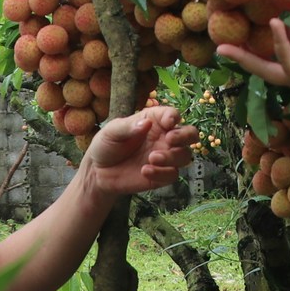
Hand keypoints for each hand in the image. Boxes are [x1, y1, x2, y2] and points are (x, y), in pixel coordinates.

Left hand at [81, 106, 198, 198]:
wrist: (99, 172)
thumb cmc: (106, 145)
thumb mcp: (111, 131)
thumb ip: (128, 127)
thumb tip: (146, 124)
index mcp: (154, 121)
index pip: (172, 115)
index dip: (174, 117)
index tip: (168, 123)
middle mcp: (164, 138)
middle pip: (190, 134)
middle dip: (186, 136)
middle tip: (169, 140)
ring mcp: (165, 157)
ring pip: (185, 156)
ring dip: (173, 157)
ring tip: (152, 158)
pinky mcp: (162, 175)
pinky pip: (173, 175)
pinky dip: (162, 173)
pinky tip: (145, 171)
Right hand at [215, 0, 289, 120]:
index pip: (283, 35)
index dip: (267, 23)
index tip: (250, 10)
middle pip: (264, 53)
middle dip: (243, 47)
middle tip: (222, 35)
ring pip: (264, 63)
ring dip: (243, 55)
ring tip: (222, 46)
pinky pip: (285, 58)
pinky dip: (279, 41)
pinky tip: (273, 24)